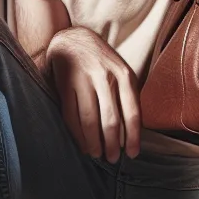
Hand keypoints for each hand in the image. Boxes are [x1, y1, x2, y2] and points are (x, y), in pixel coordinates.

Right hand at [46, 27, 140, 161]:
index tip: (132, 154)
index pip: (132, 113)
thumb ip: (126, 94)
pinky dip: (77, 134)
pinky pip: (71, 115)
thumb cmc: (100, 61)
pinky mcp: (65, 85)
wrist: (72, 39)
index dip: (133, 137)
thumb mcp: (120, 70)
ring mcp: (84, 81)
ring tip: (97, 155)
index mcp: (124, 75)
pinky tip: (82, 144)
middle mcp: (105, 77)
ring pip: (90, 120)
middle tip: (112, 159)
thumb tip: (131, 131)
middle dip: (112, 144)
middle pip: (111, 120)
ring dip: (94, 142)